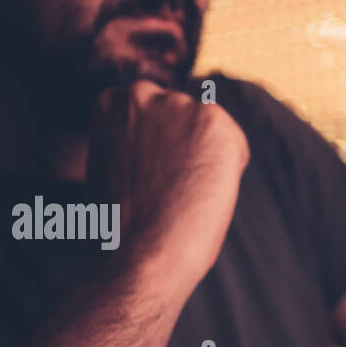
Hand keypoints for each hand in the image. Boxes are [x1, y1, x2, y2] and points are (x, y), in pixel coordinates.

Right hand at [88, 80, 250, 289]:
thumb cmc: (121, 228)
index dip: (159, 158)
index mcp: (111, 102)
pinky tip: (202, 191)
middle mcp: (142, 93)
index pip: (157, 119)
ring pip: (211, 135)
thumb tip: (162, 144)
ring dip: (207, 163)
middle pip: (185, 121)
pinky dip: (228, 173)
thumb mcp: (110, 168)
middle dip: (184, 153)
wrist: (140, 253)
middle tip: (168, 192)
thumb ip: (132, 143)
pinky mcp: (213, 121)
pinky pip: (235, 149)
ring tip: (183, 195)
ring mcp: (179, 104)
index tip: (148, 183)